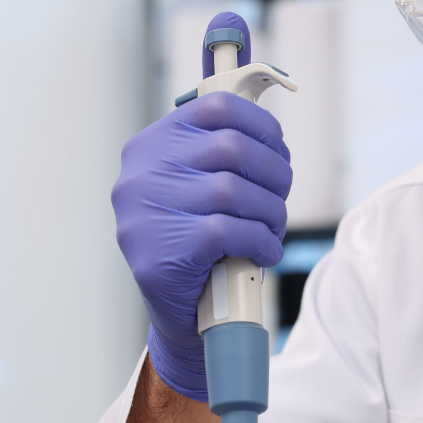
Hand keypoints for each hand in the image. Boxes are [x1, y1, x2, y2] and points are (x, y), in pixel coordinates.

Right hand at [111, 94, 291, 399]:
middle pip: (230, 147)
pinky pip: (229, 231)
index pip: (213, 107)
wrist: (180, 314)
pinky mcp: (161, 252)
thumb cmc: (201, 244)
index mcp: (151, 147)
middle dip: (273, 173)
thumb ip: (222, 155)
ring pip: (232, 190)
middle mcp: (141, 174)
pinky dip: (261, 242)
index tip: (278, 146)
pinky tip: (265, 253)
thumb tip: (268, 125)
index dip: (259, 123)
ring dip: (270, 212)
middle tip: (281, 196)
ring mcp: (145, 213)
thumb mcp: (203, 189)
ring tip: (274, 230)